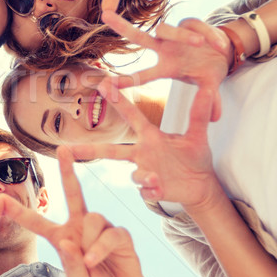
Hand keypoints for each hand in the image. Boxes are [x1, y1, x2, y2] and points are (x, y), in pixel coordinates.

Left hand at [3, 147, 144, 276]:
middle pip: (72, 191)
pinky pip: (108, 234)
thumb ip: (71, 265)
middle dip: (68, 170)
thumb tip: (68, 243)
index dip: (19, 212)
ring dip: (87, 242)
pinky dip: (99, 248)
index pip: (37, 222)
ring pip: (91, 218)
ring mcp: (100, 227)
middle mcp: (80, 224)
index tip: (0, 200)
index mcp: (61, 236)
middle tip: (63, 148)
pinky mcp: (120, 234)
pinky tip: (94, 261)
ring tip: (90, 262)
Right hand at [69, 82, 220, 211]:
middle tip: (68, 150)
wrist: (202, 185)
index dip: (118, 100)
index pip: (131, 116)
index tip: (104, 84)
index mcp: (151, 137)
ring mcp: (146, 172)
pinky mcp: (153, 190)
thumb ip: (199, 114)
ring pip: (133, 174)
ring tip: (152, 178)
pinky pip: (147, 191)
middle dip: (90, 150)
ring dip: (141, 176)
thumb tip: (208, 89)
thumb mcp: (198, 136)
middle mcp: (143, 153)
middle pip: (112, 151)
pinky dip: (151, 191)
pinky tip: (158, 190)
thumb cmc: (195, 157)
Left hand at [102, 11, 229, 120]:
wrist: (225, 52)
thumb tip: (216, 118)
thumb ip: (210, 101)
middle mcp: (164, 50)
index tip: (105, 85)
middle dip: (122, 27)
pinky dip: (208, 33)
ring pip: (166, 29)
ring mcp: (174, 35)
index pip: (141, 76)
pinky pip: (194, 25)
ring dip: (183, 36)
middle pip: (138, 38)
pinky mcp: (188, 22)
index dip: (124, 81)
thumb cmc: (207, 71)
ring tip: (201, 43)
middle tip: (106, 15)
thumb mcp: (209, 87)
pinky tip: (220, 45)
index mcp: (165, 68)